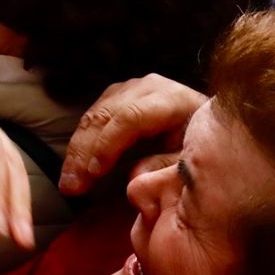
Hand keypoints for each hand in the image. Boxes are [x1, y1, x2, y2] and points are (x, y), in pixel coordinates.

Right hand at [57, 73, 207, 194]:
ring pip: (92, 117)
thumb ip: (168, 166)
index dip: (108, 144)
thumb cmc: (203, 143)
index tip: (93, 173)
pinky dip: (80, 145)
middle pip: (105, 116)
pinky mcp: (116, 97)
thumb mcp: (194, 157)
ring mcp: (128, 89)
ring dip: (76, 152)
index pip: (129, 118)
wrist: (207, 122)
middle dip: (84, 153)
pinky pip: (91, 119)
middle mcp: (145, 87)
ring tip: (67, 182)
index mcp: (170, 99)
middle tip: (71, 186)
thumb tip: (135, 176)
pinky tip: (74, 168)